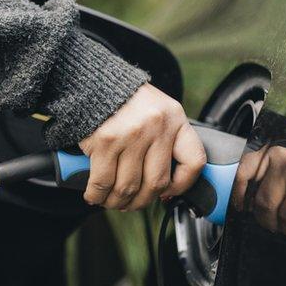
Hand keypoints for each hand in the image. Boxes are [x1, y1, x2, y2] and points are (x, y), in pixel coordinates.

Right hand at [78, 83, 205, 210]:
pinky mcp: (105, 141)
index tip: (168, 192)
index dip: (182, 185)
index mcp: (175, 118)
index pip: (194, 161)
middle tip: (131, 203)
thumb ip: (163, 140)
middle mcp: (157, 127)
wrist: (91, 81)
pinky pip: (103, 181)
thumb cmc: (123, 100)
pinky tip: (94, 195)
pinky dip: (97, 195)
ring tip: (110, 201)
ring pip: (128, 186)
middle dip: (142, 201)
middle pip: (156, 182)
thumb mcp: (156, 111)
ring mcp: (131, 135)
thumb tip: (164, 186)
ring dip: (117, 202)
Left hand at [230, 146, 285, 240]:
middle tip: (273, 222)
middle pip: (264, 205)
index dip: (238, 195)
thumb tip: (245, 205)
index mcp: (273, 155)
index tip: (241, 207)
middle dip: (267, 220)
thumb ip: (257, 174)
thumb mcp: (277, 161)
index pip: (243, 175)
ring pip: (285, 220)